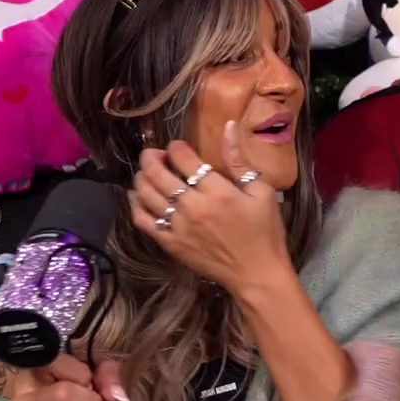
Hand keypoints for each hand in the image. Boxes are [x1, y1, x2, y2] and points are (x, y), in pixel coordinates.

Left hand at [130, 123, 291, 297]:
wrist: (256, 274)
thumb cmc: (264, 232)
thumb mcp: (261, 192)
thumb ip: (239, 160)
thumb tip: (229, 126)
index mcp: (216, 190)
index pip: (183, 158)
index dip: (176, 147)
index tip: (178, 146)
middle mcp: (191, 206)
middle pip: (158, 173)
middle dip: (151, 157)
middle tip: (154, 153)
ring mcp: (177, 226)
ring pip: (145, 194)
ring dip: (141, 177)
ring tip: (147, 172)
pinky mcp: (170, 243)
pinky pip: (143, 220)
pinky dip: (135, 205)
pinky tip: (138, 197)